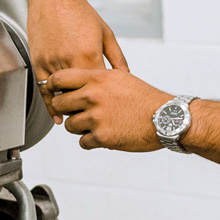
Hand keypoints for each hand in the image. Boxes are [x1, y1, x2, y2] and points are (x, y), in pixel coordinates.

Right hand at [26, 0, 128, 122]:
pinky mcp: (38, 60)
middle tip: (93, 123)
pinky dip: (50, 103)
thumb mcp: (106, 34)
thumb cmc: (80, 11)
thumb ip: (116, 58)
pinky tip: (56, 114)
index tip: (110, 115)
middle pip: (77, 97)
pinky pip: (43, 88)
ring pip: (59, 95)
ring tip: (77, 120)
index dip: (104, 105)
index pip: (97, 90)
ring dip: (67, 109)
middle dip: (85, 112)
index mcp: (88, 55)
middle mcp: (68, 60)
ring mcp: (51, 61)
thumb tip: (126, 78)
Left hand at [45, 67, 172, 150]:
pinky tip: (103, 135)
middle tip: (78, 112)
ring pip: (69, 125)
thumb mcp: (118, 77)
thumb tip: (72, 84)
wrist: (165, 117)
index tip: (55, 92)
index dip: (53, 86)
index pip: (59, 79)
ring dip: (79, 127)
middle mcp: (94, 96)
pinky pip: (82, 142)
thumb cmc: (143, 98)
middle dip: (66, 110)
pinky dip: (91, 141)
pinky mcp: (102, 137)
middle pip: (59, 104)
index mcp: (97, 78)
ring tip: (96, 124)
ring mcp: (96, 117)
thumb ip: (94, 79)